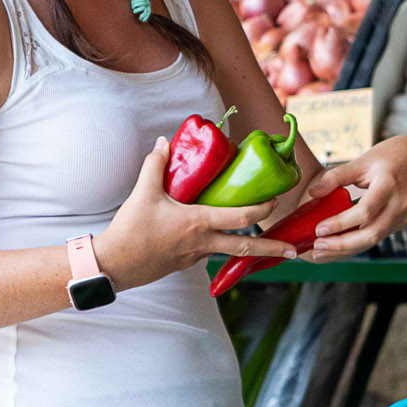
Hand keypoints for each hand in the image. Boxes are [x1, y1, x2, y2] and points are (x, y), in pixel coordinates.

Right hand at [96, 137, 298, 290]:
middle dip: (272, 248)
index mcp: (198, 224)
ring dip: (249, 249)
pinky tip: (222, 238)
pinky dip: (221, 246)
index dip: (263, 208)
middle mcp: (202, 243)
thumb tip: (166, 141)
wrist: (112, 265)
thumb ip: (156, 164)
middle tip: (294, 249)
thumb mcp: (142, 193)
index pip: (241, 216)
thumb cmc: (130, 230)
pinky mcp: (185, 263)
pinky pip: (210, 252)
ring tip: (268, 246)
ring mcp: (195, 256)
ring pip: (229, 252)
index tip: (277, 201)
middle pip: (246, 247)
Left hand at [300, 135, 406, 261]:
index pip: (364, 211)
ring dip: (346, 249)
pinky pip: (377, 237)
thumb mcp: (361, 161)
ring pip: (373, 240)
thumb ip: (336, 177)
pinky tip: (338, 246)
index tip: (318, 229)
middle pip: (370, 234)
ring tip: (321, 252)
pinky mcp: (402, 223)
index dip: (341, 223)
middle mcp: (400, 204)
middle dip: (341, 245)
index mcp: (390, 184)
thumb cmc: (388, 156)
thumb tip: (312, 193)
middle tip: (316, 247)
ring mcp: (404, 216)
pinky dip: (357, 243)